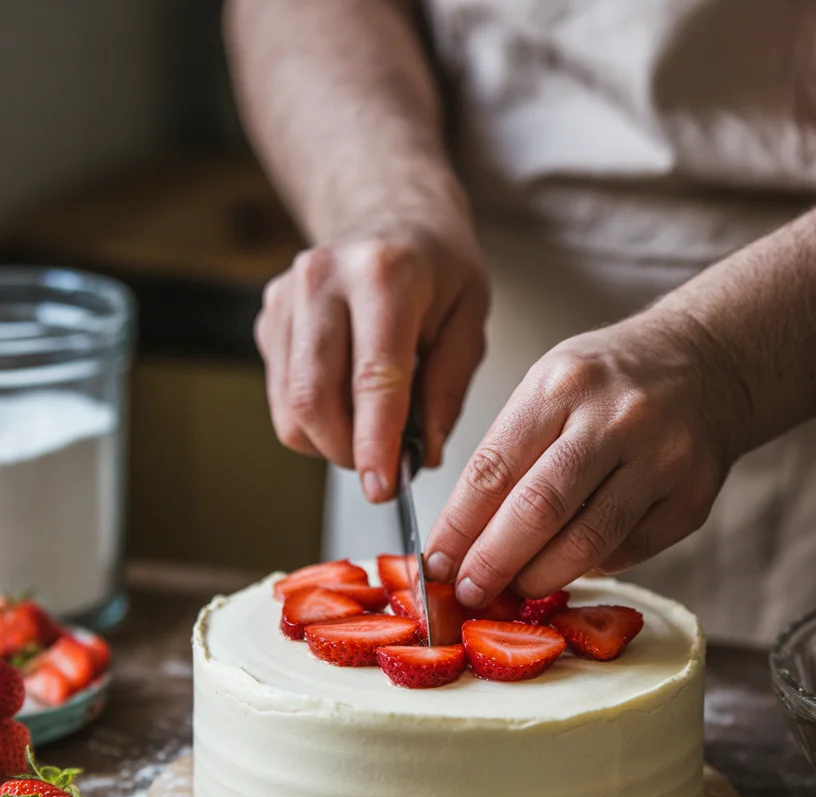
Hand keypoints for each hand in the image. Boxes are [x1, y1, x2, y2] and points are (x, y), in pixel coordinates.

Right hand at [255, 223, 489, 501]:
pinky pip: (282, 397)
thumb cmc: (436, 267)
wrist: (386, 212)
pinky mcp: (268, 318)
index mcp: (384, 274)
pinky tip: (347, 400)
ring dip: (330, 442)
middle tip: (384, 467)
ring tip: (371, 431)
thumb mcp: (470, 318)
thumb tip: (422, 454)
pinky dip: (315, 420)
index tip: (383, 488)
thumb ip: (449, 388)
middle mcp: (322, 279)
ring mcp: (286, 297)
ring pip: (291, 407)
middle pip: (314, 397)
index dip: (375, 442)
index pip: (372, 377)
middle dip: (348, 452)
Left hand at [425, 310, 750, 607]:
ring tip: (512, 589)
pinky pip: (627, 552)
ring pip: (586, 543)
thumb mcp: (549, 386)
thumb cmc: (610, 381)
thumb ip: (509, 453)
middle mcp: (615, 420)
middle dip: (492, 563)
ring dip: (538, 578)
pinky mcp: (692, 499)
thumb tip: (462, 538)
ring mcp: (661, 461)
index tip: (434, 565)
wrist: (707, 363)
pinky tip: (569, 564)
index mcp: (561, 385)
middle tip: (467, 593)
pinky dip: (590, 567)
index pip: (493, 470)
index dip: (457, 528)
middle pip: (537, 511)